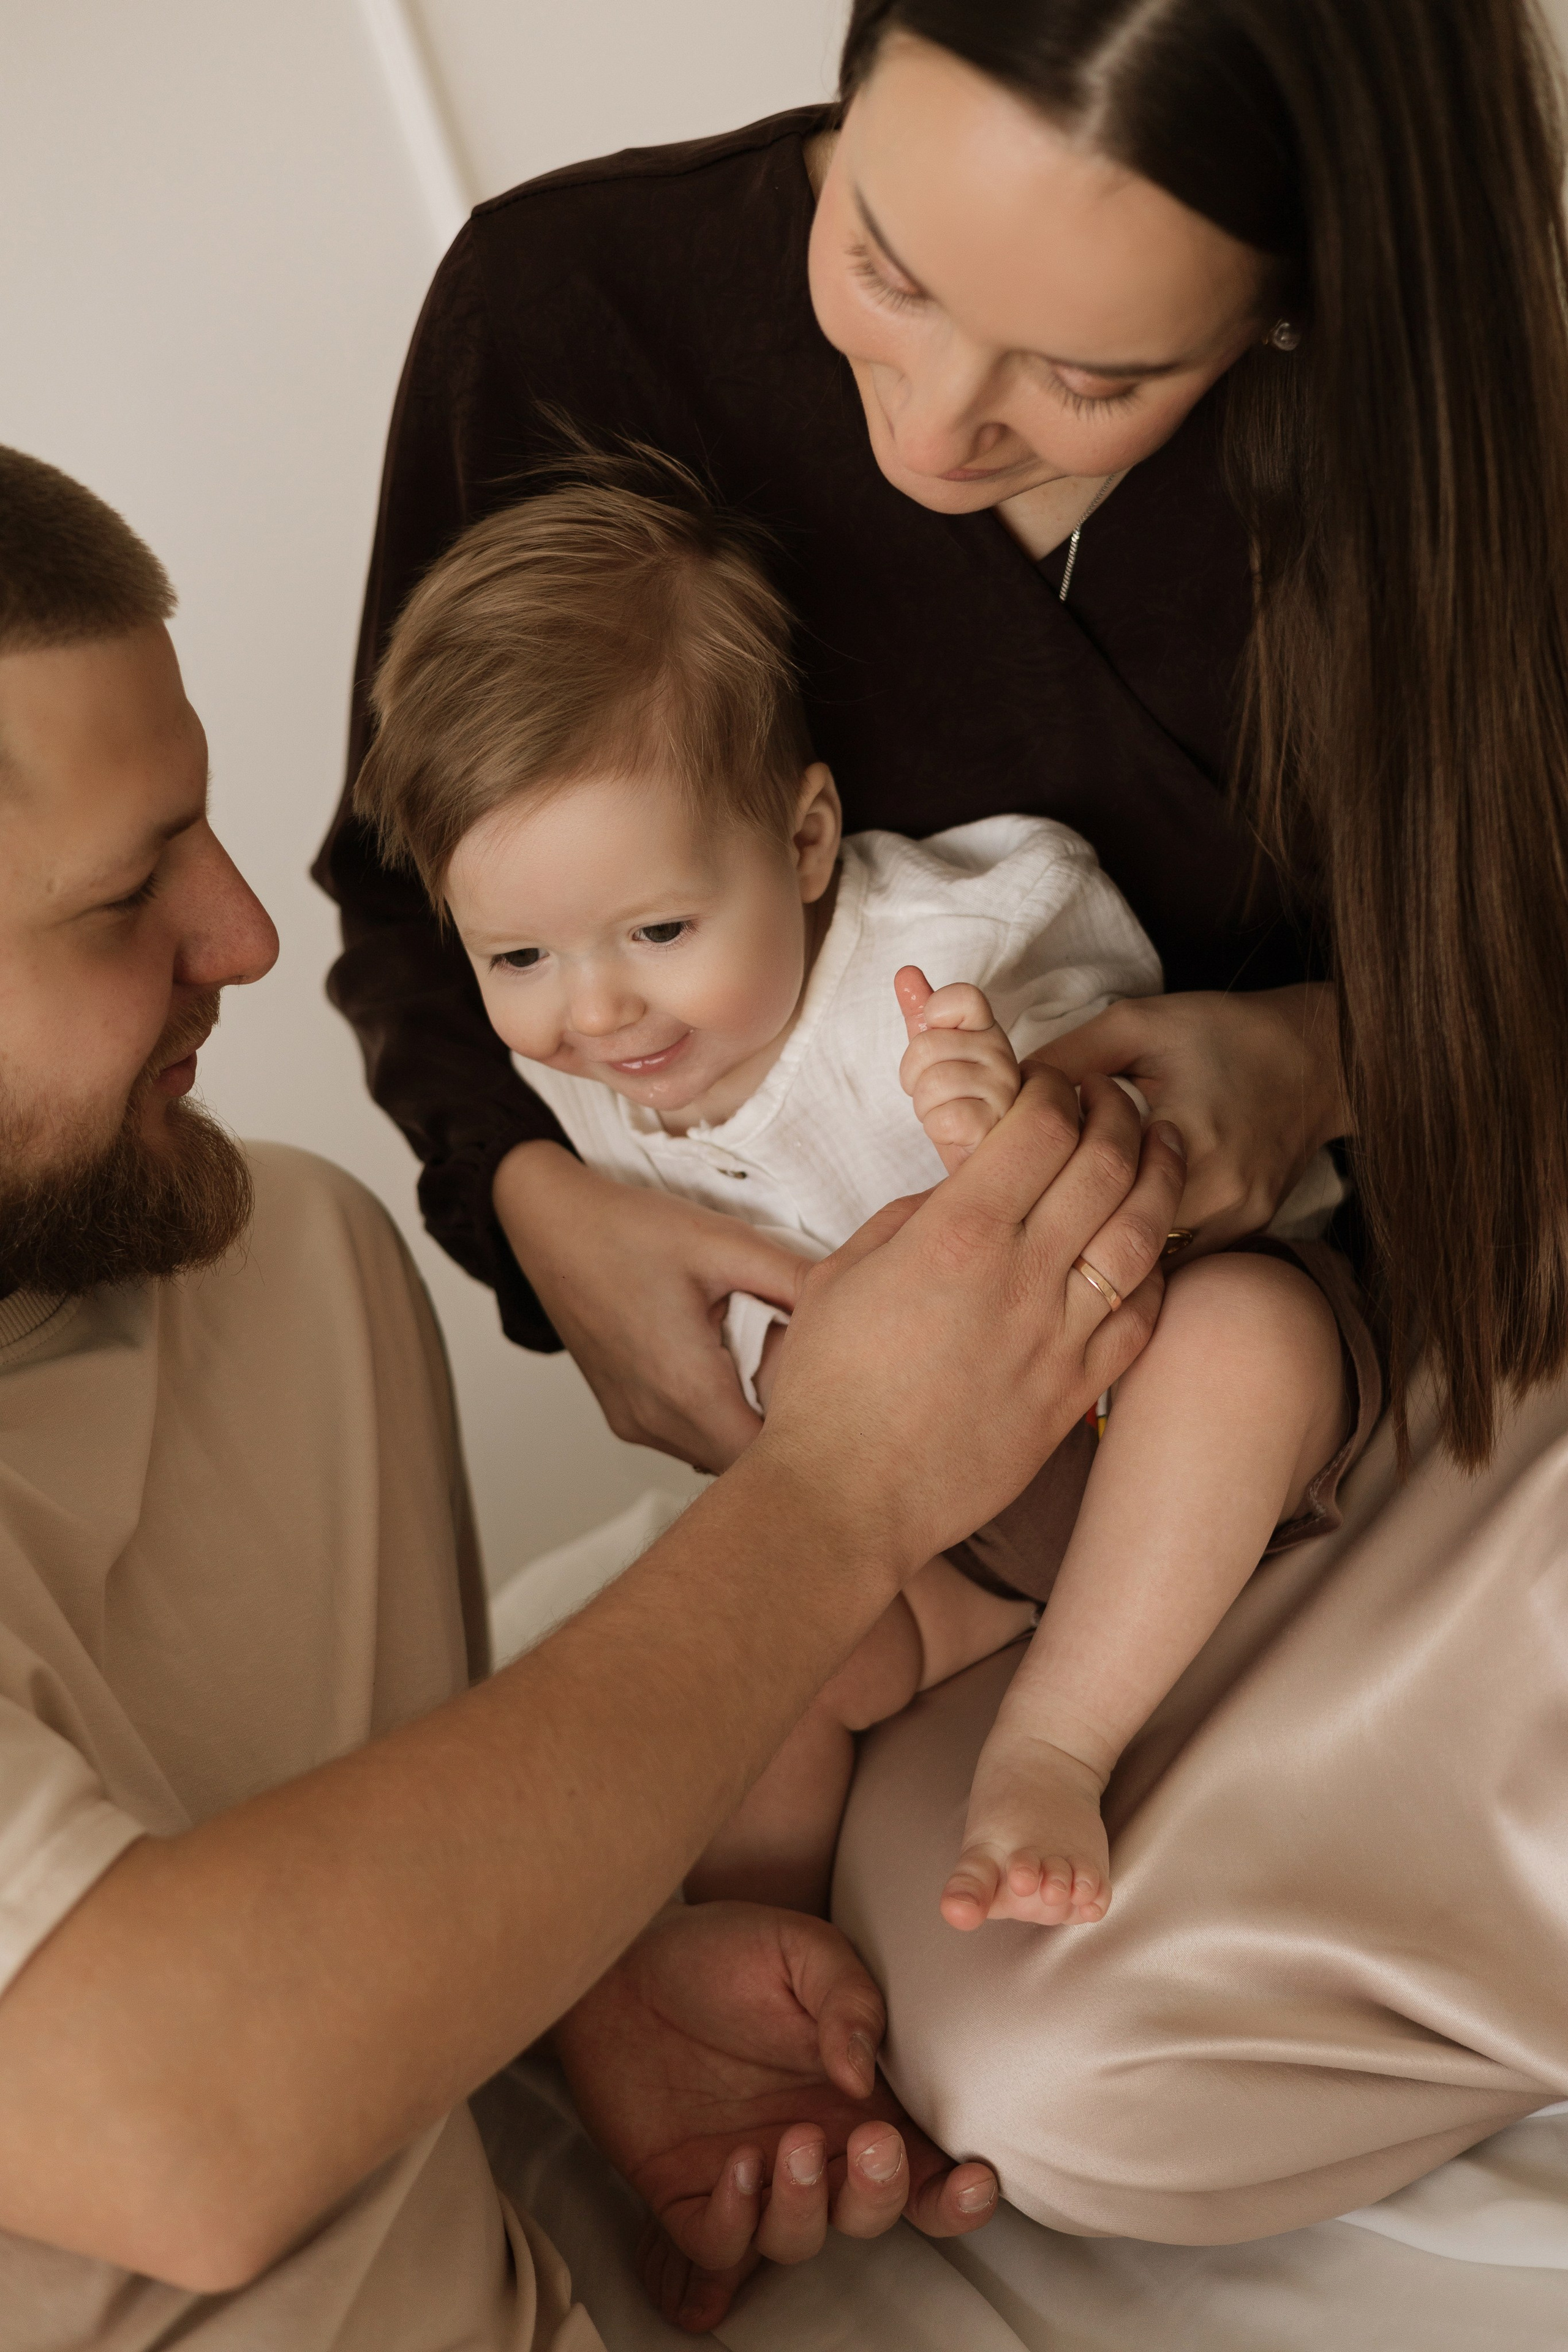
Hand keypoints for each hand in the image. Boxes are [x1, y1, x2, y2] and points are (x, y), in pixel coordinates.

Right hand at [493, 1142, 808, 1471]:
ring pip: (714, 1455)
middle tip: (807, 1377)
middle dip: (784, 1429)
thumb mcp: (725, 1242)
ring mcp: (635, 1423)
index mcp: (686, 1386)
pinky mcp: (623, 1415)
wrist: (548, 1225)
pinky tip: (727, 1370)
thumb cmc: (627, 1230)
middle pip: (744, 1463)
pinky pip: (686, 1439)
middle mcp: (655, 1420)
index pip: (768, 1455)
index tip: (832, 1395)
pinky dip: (716, 1418)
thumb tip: (854, 1304)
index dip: (809, 1431)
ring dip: (747, 1426)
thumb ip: (796, 1279)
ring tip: (766, 1371)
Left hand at [554, 1902, 998, 2333]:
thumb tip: (862, 2072)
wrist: (623, 1962)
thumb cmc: (721, 1952)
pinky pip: (723, 2245)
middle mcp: (816, 2143)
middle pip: (871, 2211)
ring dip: (805, 2206)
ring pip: (801, 2238)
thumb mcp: (799, 1949)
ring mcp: (754, 2174)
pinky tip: (737, 2165)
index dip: (959, 2192)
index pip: (926, 2166)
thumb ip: (848, 1998)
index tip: (972, 2178)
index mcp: (859, 2096)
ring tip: (787, 2143)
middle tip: (867, 2142)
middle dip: (880, 2193)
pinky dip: (737, 2223)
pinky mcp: (691, 2192)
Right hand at [759, 1069, 1186, 1568]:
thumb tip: (958, 1193)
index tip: (1051, 1082)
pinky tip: (1150, 1248)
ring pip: (1143, 1233)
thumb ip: (909, 1218)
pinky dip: (1157, 1270)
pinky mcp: (1075, 1394)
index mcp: (957, 1234)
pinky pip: (1143, 1317)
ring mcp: (1059, 1338)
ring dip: (1160, 1176)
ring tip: (1161, 1149)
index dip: (1056, 1088)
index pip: (1040, 1126)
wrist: (846, 1498)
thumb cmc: (827, 1390)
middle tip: (1113, 1099)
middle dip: (1119, 1114)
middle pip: (1107, 1164)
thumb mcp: (843, 1273)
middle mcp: (1022, 1277)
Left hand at [896, 966, 1021, 1173]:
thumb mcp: (938, 1054)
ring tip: (945, 1112)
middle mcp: (1002, 1055)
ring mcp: (1005, 1090)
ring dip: (924, 1107)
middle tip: (933, 1092)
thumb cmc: (959, 1101)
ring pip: (932, 1085)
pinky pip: (944, 1119)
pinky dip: (937, 1129)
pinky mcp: (999, 1126)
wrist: (984, 1158)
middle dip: (913, 1076)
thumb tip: (905, 972)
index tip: (937, 1037)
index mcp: (986, 1030)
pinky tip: (956, 1132)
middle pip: (927, 1046)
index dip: (935, 1014)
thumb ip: (923, 1013)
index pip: (964, 996)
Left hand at [1031, 985, 1346, 1250]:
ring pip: (1138, 1254)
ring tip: (1059, 1213)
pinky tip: (1108, 1223)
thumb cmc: (1223, 1033)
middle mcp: (1215, 1192)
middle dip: (1058, 1217)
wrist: (1320, 1059)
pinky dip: (1134, 1243)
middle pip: (1108, 1226)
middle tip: (1019, 1202)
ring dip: (1095, 1236)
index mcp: (1185, 1133)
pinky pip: (1172, 1258)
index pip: (1085, 1177)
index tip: (1003, 1171)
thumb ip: (1065, 1058)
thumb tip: (995, 1095)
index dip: (1037, 1178)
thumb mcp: (1136, 1025)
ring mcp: (1233, 1223)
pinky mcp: (1242, 1236)